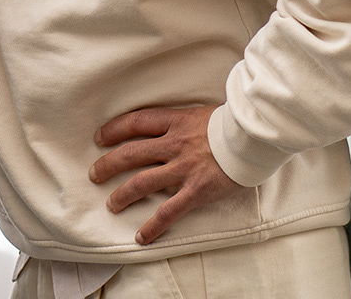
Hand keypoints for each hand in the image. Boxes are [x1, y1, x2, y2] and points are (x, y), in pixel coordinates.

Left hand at [90, 105, 246, 245]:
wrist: (256, 136)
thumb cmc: (234, 124)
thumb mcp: (203, 113)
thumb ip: (184, 122)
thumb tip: (174, 125)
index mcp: (176, 122)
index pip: (136, 122)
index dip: (114, 129)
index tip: (100, 137)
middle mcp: (174, 144)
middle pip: (131, 154)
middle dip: (108, 165)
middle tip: (95, 173)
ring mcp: (183, 168)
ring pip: (142, 182)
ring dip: (122, 194)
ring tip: (112, 203)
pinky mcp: (195, 191)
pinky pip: (168, 212)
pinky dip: (152, 226)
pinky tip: (140, 236)